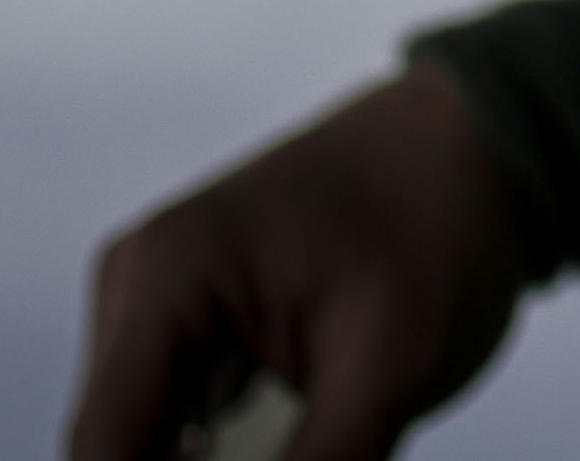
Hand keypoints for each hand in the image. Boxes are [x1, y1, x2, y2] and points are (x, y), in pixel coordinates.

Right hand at [67, 65, 526, 460]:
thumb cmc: (438, 222)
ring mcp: (162, 303)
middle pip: (120, 450)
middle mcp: (140, 286)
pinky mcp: (196, 326)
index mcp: (164, 276)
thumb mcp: (388, 369)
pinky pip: (183, 426)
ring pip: (150, 447)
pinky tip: (302, 435)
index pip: (104, 448)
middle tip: (305, 446)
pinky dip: (230, 454)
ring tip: (317, 428)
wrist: (474, 149)